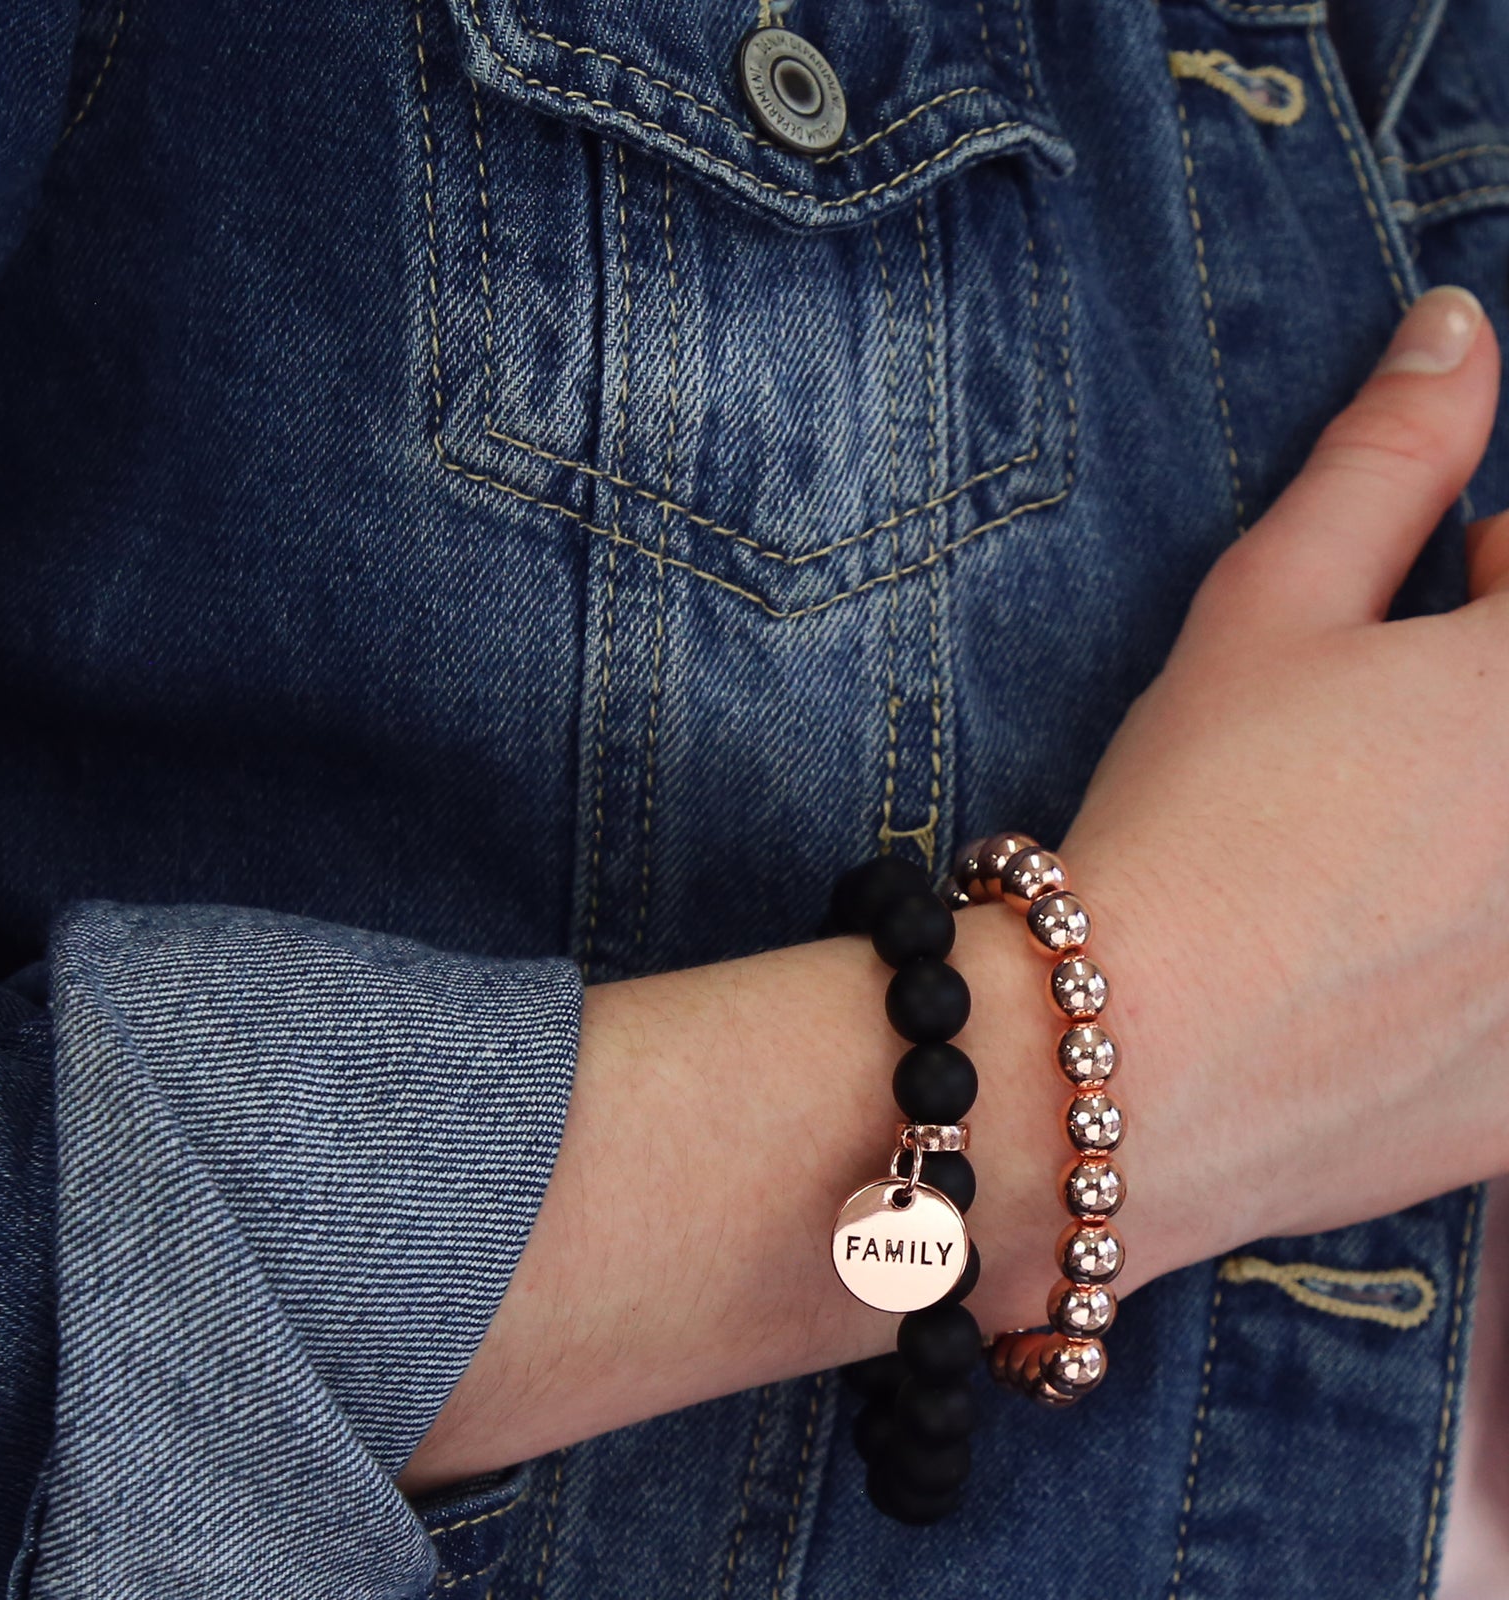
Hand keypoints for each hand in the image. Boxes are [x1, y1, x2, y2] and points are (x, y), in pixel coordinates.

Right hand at [1060, 284, 1508, 1279]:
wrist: (1126, 1064)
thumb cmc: (1190, 820)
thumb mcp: (1266, 612)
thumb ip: (1386, 459)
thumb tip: (1458, 325)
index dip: (1501, 575)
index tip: (1454, 589)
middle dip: (1497, 683)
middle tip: (1410, 712)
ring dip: (1487, 810)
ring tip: (1399, 842)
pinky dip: (1480, 947)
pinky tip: (1397, 964)